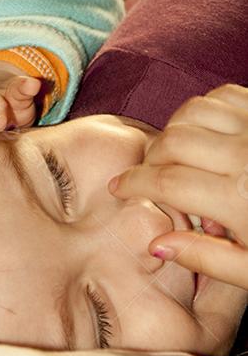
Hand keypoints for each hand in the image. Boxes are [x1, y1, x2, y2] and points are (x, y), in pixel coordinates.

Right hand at [109, 84, 247, 291]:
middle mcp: (247, 155)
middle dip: (149, 159)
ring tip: (174, 155)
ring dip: (174, 131)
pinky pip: (221, 96)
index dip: (133, 183)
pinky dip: (203, 110)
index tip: (120, 188)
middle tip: (146, 176)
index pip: (164, 182)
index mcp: (240, 199)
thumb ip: (208, 259)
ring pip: (192, 113)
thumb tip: (158, 243)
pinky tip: (204, 133)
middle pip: (171, 142)